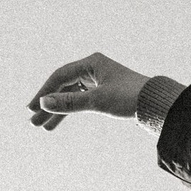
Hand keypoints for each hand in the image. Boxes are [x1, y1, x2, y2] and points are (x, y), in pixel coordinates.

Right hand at [28, 53, 148, 129]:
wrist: (158, 106)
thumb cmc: (131, 98)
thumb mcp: (97, 101)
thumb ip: (70, 103)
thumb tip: (44, 103)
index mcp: (91, 63)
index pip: (60, 77)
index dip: (45, 92)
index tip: (32, 108)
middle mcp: (93, 69)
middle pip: (64, 87)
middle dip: (49, 105)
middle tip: (33, 121)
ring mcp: (99, 81)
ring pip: (72, 96)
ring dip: (58, 111)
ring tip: (43, 126)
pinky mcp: (105, 94)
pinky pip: (82, 101)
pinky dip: (72, 111)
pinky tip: (59, 121)